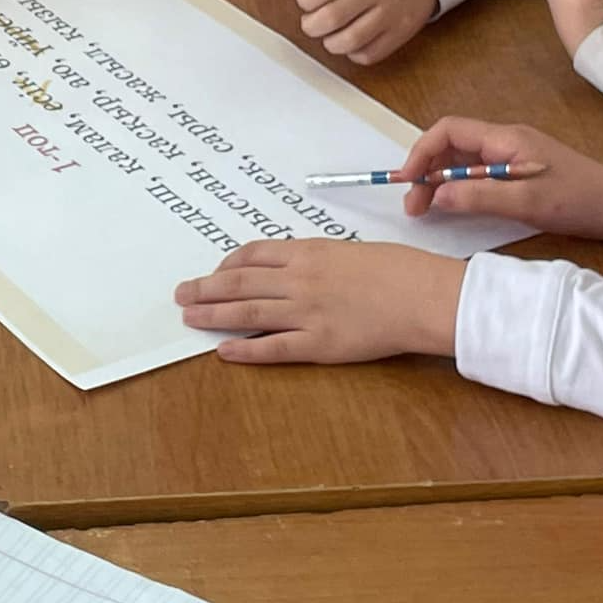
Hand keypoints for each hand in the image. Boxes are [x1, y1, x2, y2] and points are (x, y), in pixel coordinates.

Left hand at [174, 240, 462, 362]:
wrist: (421, 295)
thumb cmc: (397, 269)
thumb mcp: (350, 251)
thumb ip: (318, 260)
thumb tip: (293, 266)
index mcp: (307, 253)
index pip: (253, 256)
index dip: (226, 264)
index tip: (213, 271)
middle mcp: (298, 280)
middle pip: (238, 284)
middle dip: (205, 288)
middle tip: (180, 294)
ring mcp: (305, 313)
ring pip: (246, 314)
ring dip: (212, 315)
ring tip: (188, 317)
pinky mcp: (318, 345)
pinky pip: (272, 348)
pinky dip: (244, 351)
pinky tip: (224, 351)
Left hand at [282, 0, 436, 63]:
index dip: (305, 2)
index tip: (306, 1)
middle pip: (332, 18)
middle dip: (312, 25)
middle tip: (313, 21)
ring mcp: (392, 9)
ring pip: (349, 41)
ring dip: (330, 42)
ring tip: (330, 32)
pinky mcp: (402, 31)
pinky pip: (368, 55)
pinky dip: (352, 52)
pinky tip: (351, 38)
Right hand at [398, 116, 602, 243]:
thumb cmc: (579, 200)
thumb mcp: (527, 203)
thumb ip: (478, 197)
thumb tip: (434, 195)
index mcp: (505, 139)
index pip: (448, 131)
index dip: (421, 152)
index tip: (407, 180)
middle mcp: (504, 141)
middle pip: (451, 146)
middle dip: (426, 171)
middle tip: (414, 205)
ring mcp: (512, 156)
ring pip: (462, 161)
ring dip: (440, 181)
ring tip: (426, 208)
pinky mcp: (518, 172)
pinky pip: (477, 174)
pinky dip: (458, 188)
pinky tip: (454, 206)